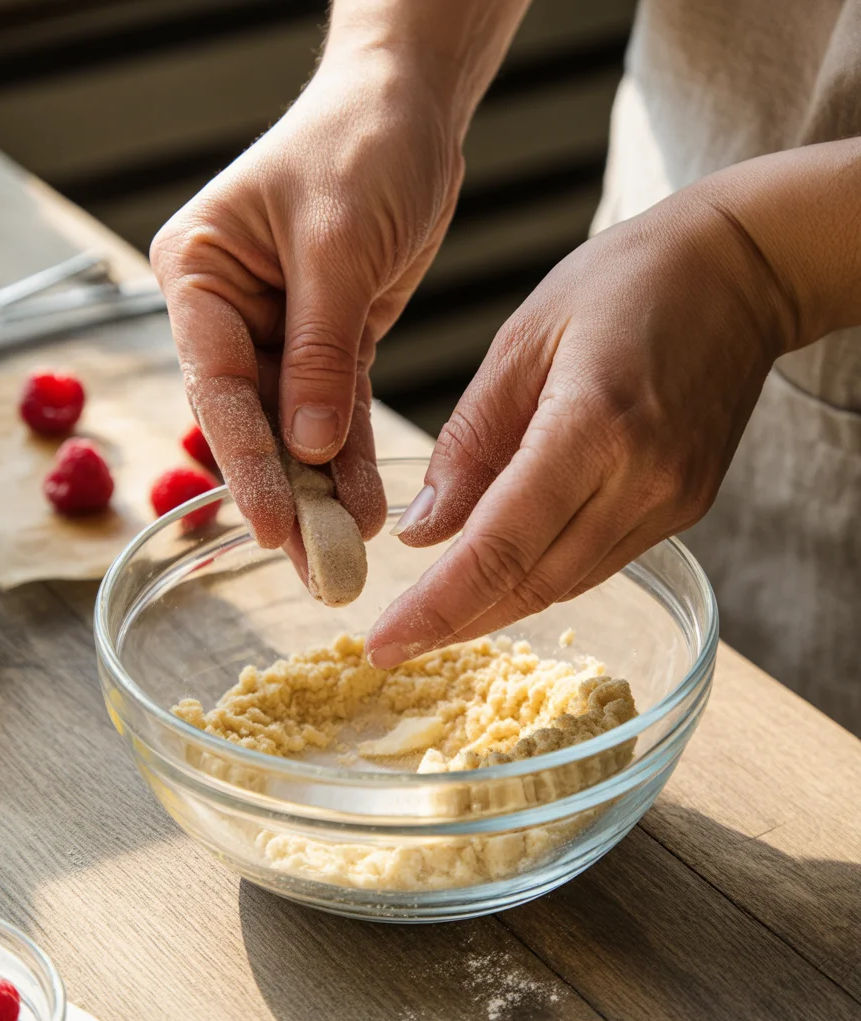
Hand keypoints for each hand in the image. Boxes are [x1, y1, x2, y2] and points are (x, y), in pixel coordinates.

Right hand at [151, 50, 463, 547]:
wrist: (410, 110)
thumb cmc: (360, 146)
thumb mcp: (338, 244)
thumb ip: (320, 349)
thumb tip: (307, 447)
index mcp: (200, 274)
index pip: (217, 383)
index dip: (245, 461)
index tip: (271, 525)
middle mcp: (228, 309)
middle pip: (251, 419)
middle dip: (285, 494)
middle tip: (313, 567)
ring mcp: (275, 332)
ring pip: (294, 428)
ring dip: (321, 492)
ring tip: (341, 557)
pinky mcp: (327, 344)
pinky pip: (336, 413)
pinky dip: (350, 461)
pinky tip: (363, 509)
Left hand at [366, 186, 793, 667]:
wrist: (740, 272)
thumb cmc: (623, 283)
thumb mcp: (521, 342)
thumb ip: (470, 442)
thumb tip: (423, 532)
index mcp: (592, 425)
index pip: (500, 546)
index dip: (436, 608)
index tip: (383, 644)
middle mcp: (641, 478)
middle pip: (533, 583)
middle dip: (456, 624)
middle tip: (394, 646)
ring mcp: (672, 500)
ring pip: (567, 584)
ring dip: (496, 608)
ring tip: (435, 618)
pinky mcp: (685, 507)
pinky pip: (599, 562)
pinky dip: (541, 576)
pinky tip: (500, 575)